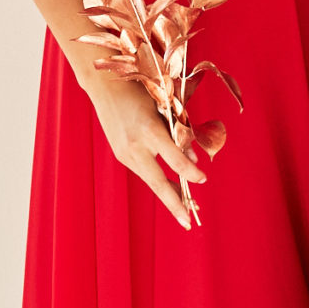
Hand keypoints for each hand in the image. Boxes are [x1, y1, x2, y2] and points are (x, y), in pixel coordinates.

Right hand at [82, 70, 206, 225]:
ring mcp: (125, 152)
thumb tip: (193, 160)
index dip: (189, 172)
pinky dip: (157, 178)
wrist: (105, 85)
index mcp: (150, 130)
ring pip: (150, 179)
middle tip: (188, 222)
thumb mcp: (165, 108)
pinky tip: (171, 186)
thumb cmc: (143, 90)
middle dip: (173, 203)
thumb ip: (180, 133)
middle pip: (157, 182)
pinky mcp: (120, 154)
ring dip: (168, 193)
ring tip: (185, 208)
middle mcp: (135, 146)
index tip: (203, 180)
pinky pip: (143, 170)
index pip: (174, 159)